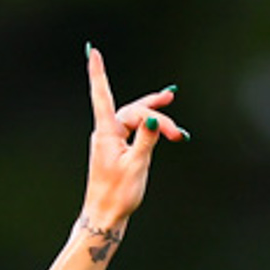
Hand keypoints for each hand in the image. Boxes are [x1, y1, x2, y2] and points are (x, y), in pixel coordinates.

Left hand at [81, 44, 184, 230]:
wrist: (105, 217)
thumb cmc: (117, 194)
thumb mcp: (137, 165)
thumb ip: (146, 139)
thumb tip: (153, 119)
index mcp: (106, 133)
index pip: (102, 96)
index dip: (98, 73)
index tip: (92, 52)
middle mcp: (106, 134)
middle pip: (131, 109)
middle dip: (155, 110)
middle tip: (175, 114)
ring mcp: (111, 143)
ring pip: (136, 121)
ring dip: (156, 121)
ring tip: (176, 128)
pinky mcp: (117, 152)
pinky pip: (135, 133)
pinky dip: (150, 132)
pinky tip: (163, 132)